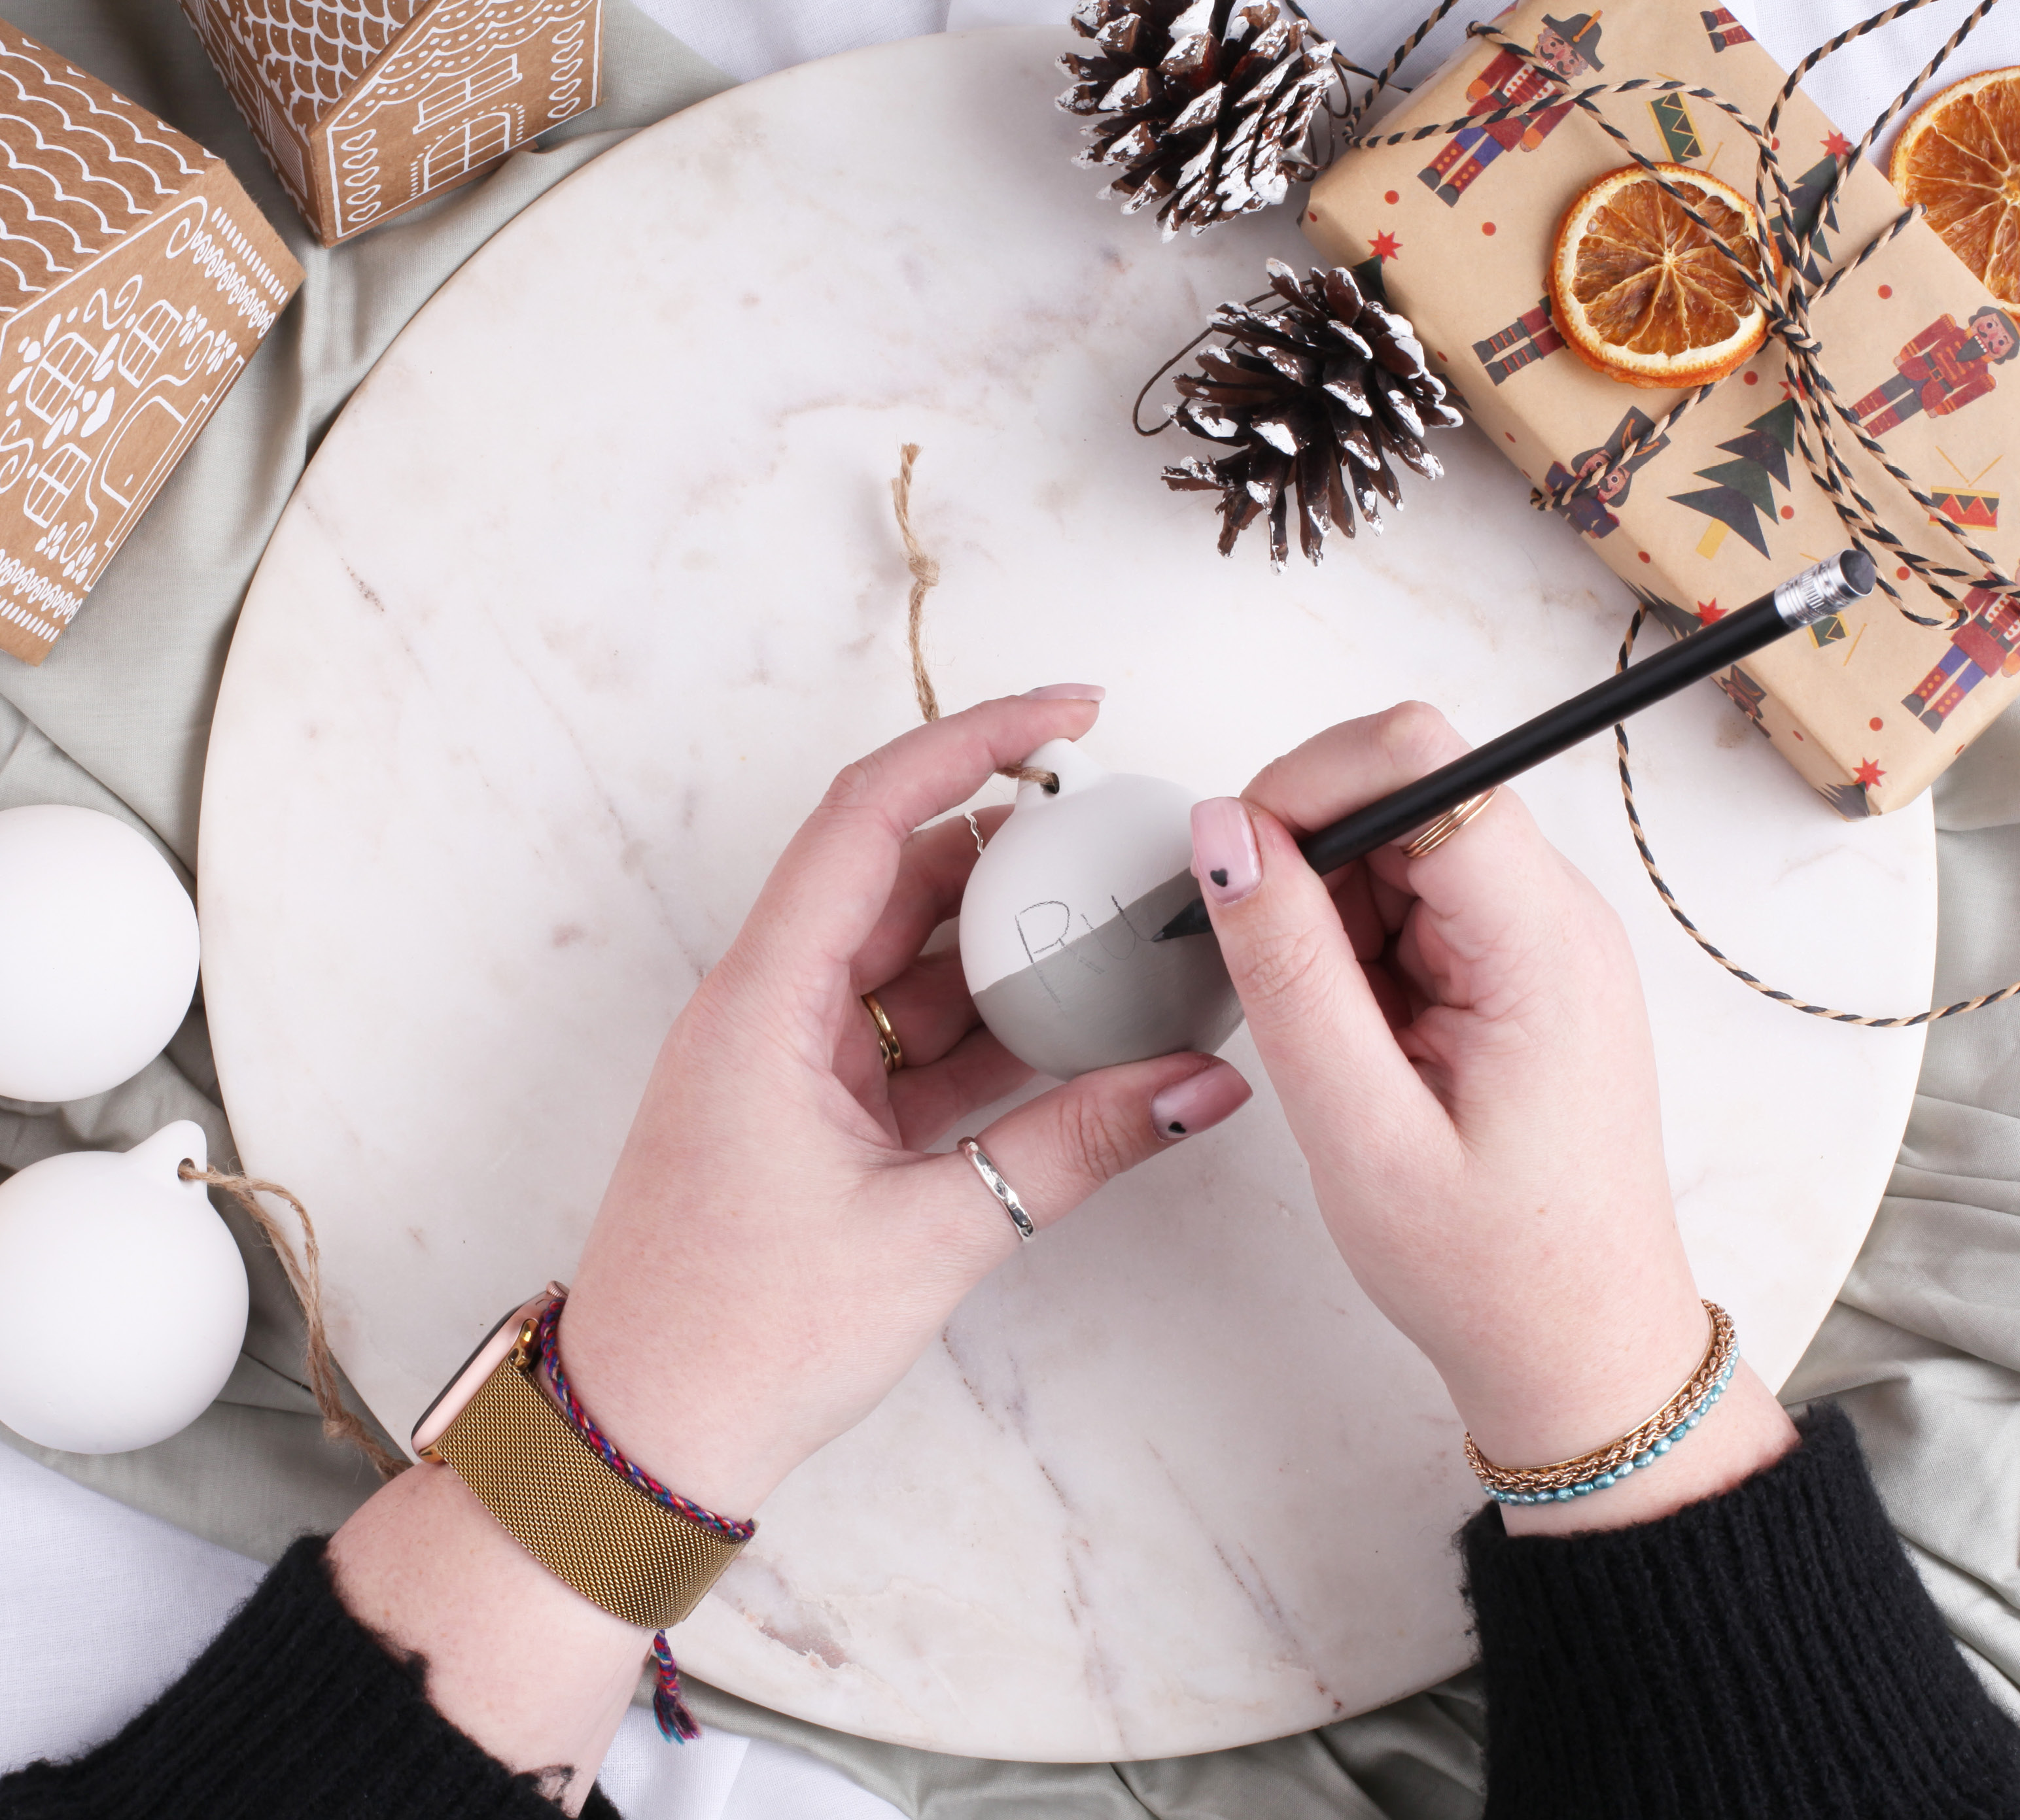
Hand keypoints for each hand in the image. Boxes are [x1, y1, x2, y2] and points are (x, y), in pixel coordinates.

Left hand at [555, 686, 1250, 1516]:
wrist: (643, 1438)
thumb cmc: (740, 1337)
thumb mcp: (932, 1234)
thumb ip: (1078, 1147)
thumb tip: (1201, 1088)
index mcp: (764, 1003)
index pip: (869, 817)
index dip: (970, 741)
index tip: (1067, 713)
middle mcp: (768, 1007)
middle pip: (900, 875)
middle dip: (1014, 846)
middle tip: (1121, 841)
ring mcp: (789, 1058)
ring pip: (913, 956)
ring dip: (1010, 944)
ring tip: (1117, 936)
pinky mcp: (812, 1108)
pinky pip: (914, 1034)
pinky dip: (989, 1027)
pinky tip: (1074, 1032)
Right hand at [1189, 703, 1794, 1533]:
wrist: (1579, 1352)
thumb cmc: (1489, 1267)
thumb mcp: (1357, 1127)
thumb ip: (1285, 965)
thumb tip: (1221, 830)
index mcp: (1540, 942)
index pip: (1422, 760)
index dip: (1308, 785)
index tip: (1238, 869)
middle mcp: (1556, 915)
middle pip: (1403, 792)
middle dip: (1306, 862)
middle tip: (1277, 985)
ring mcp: (1539, 938)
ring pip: (1394, 848)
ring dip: (1326, 918)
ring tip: (1335, 1044)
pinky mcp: (1514, 967)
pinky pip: (1411, 906)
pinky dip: (1354, 954)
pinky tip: (1357, 1043)